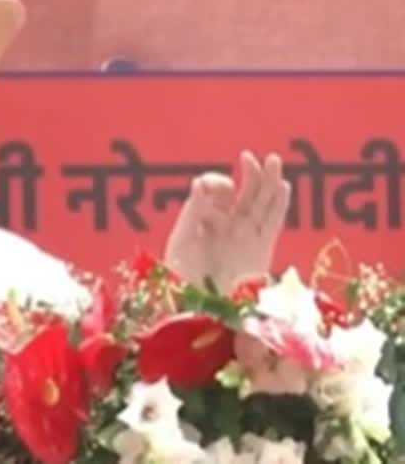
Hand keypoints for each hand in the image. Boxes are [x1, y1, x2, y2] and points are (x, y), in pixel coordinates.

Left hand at [163, 150, 290, 291]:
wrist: (198, 308)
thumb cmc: (182, 276)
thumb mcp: (182, 240)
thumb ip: (193, 211)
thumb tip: (199, 183)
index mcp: (203, 218)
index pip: (212, 191)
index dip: (215, 183)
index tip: (217, 187)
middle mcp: (227, 224)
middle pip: (242, 192)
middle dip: (249, 174)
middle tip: (249, 157)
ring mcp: (244, 235)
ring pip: (260, 202)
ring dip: (267, 181)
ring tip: (272, 160)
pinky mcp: (261, 248)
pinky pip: (272, 222)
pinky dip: (278, 204)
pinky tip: (282, 185)